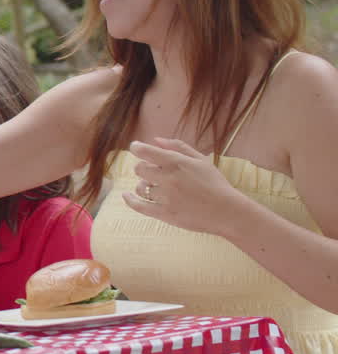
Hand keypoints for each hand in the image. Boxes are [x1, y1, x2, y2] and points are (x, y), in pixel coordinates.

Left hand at [122, 138, 243, 237]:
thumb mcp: (201, 160)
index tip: (136, 148)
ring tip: (156, 186)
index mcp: (177, 163)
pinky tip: (126, 196)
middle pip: (139, 169)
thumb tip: (155, 140)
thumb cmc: (215, 184)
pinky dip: (130, 200)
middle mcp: (168, 178)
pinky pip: (139, 206)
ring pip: (140, 187)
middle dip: (143, 168)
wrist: (227, 211)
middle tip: (153, 172)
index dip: (137, 148)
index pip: (146, 152)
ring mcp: (165, 197)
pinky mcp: (164, 213)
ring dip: (144, 185)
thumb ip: (178, 147)